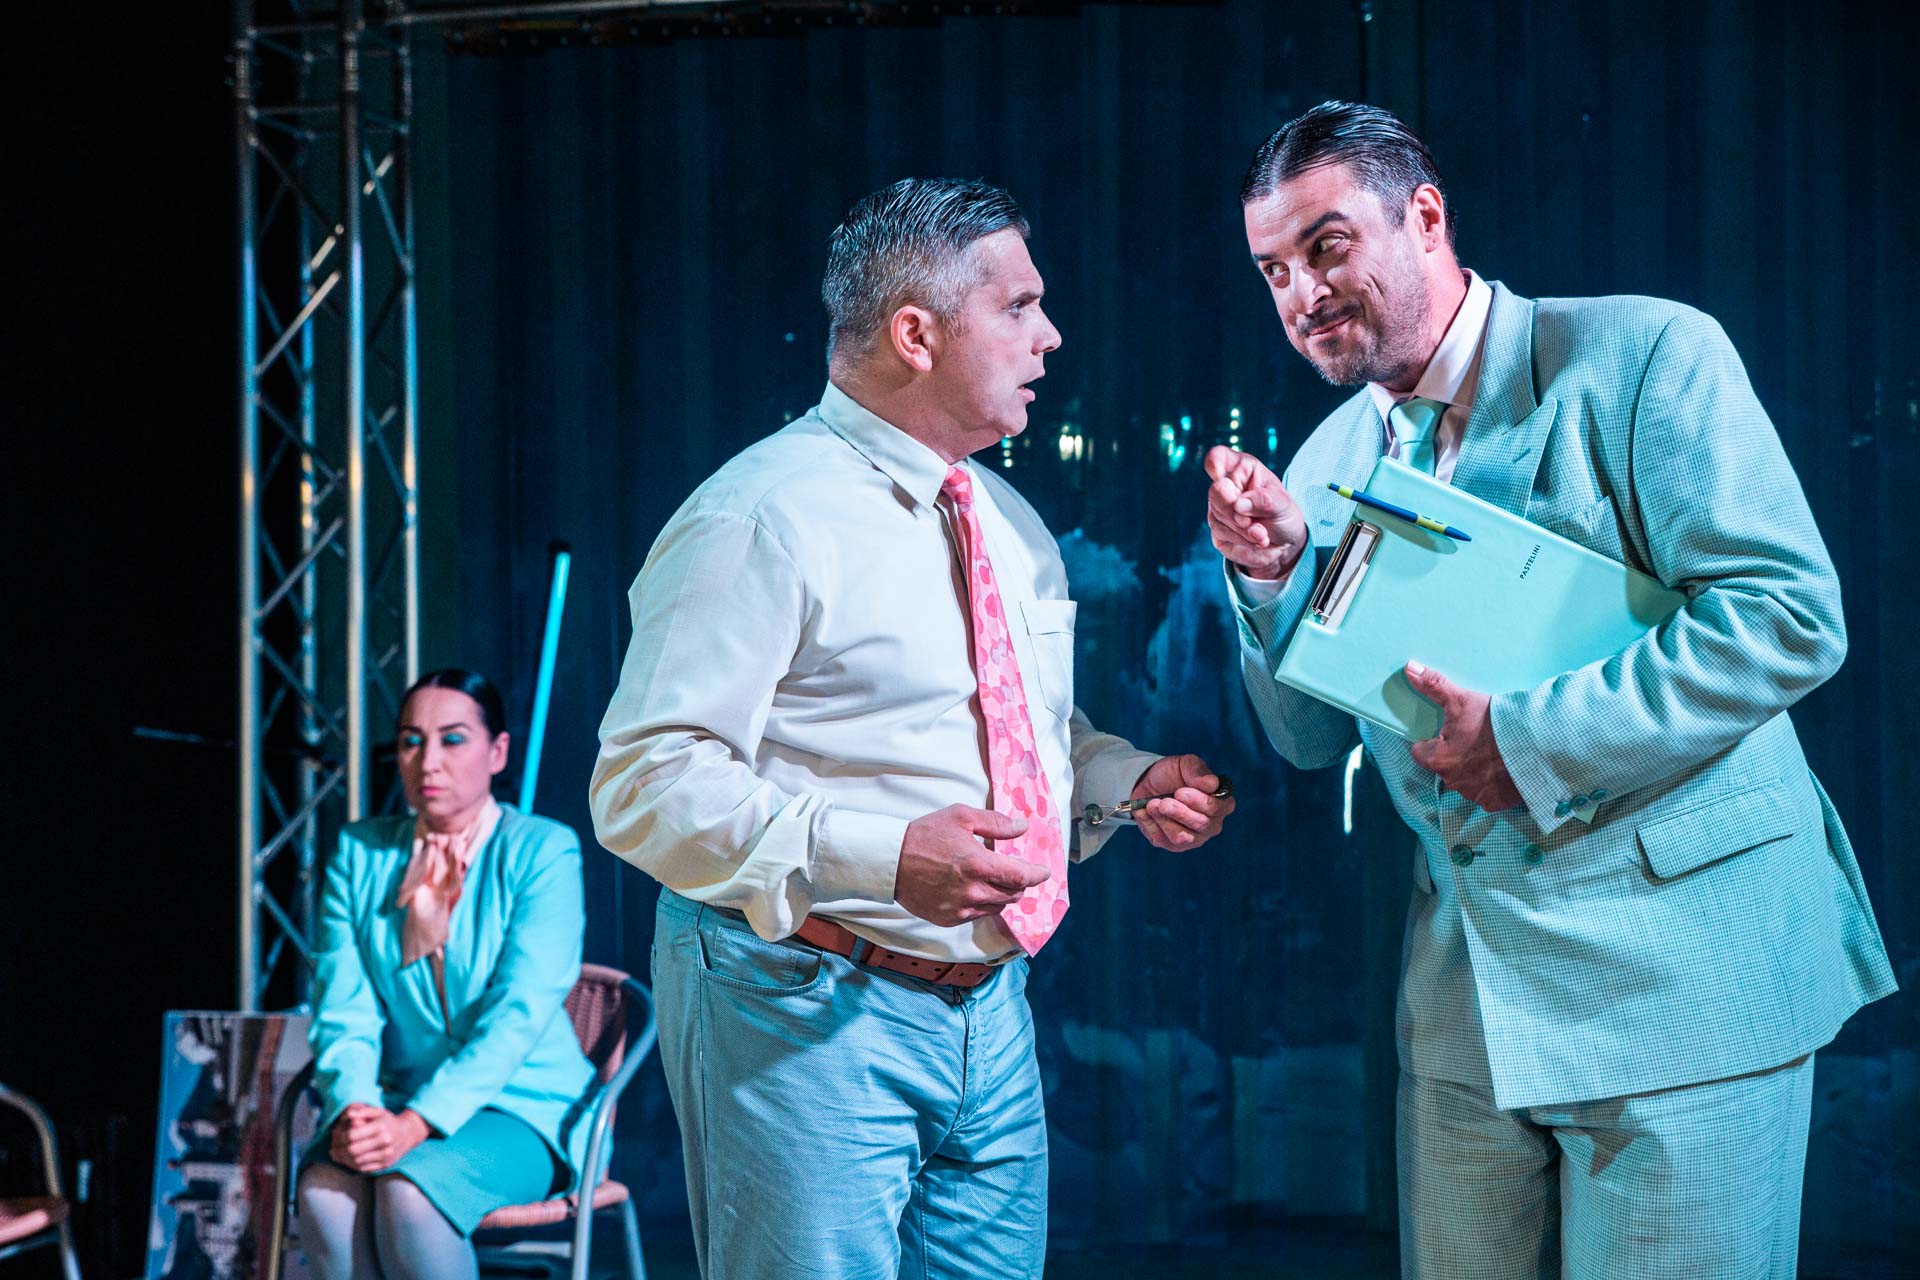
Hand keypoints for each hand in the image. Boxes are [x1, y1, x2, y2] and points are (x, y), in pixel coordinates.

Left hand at [331, 1104, 429, 1171]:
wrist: (407, 1134)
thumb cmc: (387, 1121)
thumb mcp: (377, 1111)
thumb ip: (362, 1111)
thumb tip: (347, 1115)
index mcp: (380, 1127)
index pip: (352, 1135)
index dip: (340, 1137)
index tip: (335, 1136)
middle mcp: (385, 1142)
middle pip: (352, 1150)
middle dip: (339, 1150)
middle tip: (332, 1149)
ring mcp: (386, 1155)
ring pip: (356, 1162)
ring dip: (343, 1160)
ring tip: (337, 1155)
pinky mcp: (385, 1165)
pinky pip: (363, 1168)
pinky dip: (352, 1165)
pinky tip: (348, 1160)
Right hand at [895, 805, 1049, 926]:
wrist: (890, 861)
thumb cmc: (924, 835)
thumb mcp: (961, 817)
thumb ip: (995, 823)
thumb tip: (1021, 827)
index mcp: (979, 865)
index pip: (1021, 877)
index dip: (1037, 875)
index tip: (1043, 871)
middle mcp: (973, 891)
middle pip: (1013, 894)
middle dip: (1019, 883)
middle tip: (1015, 870)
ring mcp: (961, 909)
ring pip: (997, 906)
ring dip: (1003, 894)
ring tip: (994, 879)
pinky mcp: (949, 919)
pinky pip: (978, 914)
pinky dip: (983, 902)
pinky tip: (975, 889)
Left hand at [1129, 754, 1235, 850]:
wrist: (1149, 784)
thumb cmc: (1173, 775)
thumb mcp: (1184, 764)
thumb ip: (1198, 771)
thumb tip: (1212, 784)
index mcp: (1220, 804)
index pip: (1218, 808)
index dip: (1199, 801)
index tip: (1180, 792)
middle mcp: (1211, 824)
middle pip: (1201, 824)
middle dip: (1179, 812)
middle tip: (1164, 801)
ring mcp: (1193, 838)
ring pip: (1181, 836)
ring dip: (1163, 818)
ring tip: (1152, 804)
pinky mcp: (1173, 845)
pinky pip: (1162, 840)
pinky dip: (1151, 823)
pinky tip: (1146, 811)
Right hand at [1204, 446, 1308, 579]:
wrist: (1284, 544)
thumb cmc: (1282, 514)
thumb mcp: (1283, 504)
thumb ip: (1264, 500)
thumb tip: (1238, 504)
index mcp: (1242, 469)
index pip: (1218, 457)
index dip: (1215, 464)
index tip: (1222, 477)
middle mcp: (1226, 487)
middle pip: (1216, 493)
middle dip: (1237, 513)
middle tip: (1256, 525)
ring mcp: (1218, 510)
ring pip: (1219, 520)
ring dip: (1245, 533)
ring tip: (1264, 536)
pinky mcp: (1217, 533)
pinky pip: (1224, 539)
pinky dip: (1244, 546)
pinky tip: (1258, 544)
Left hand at [1404, 663, 1522, 811]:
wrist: (1536, 745)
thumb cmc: (1494, 722)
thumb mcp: (1461, 700)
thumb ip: (1433, 686)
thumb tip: (1409, 668)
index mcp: (1438, 759)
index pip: (1420, 752)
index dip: (1431, 742)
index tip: (1446, 733)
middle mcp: (1452, 781)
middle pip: (1443, 768)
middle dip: (1454, 756)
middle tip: (1474, 740)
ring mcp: (1473, 795)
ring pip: (1464, 781)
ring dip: (1473, 771)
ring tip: (1491, 753)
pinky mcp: (1493, 803)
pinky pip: (1486, 795)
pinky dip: (1492, 784)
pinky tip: (1503, 769)